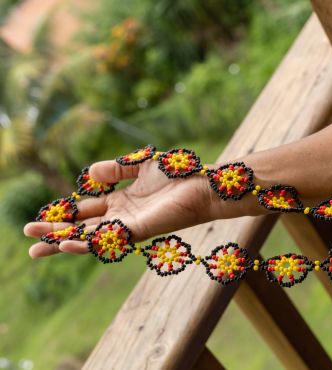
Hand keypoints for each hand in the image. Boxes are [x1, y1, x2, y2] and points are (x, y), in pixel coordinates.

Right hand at [24, 159, 215, 257]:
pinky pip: (109, 240)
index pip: (86, 212)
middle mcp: (122, 217)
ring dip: (64, 242)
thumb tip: (88, 173)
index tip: (40, 219)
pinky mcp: (139, 230)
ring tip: (37, 248)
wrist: (203, 184)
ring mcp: (130, 226)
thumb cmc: (178, 175)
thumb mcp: (140, 166)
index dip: (64, 216)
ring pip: (90, 238)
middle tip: (29, 239)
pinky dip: (87, 243)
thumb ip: (116, 169)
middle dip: (56, 234)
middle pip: (83, 228)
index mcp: (121, 202)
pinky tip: (67, 244)